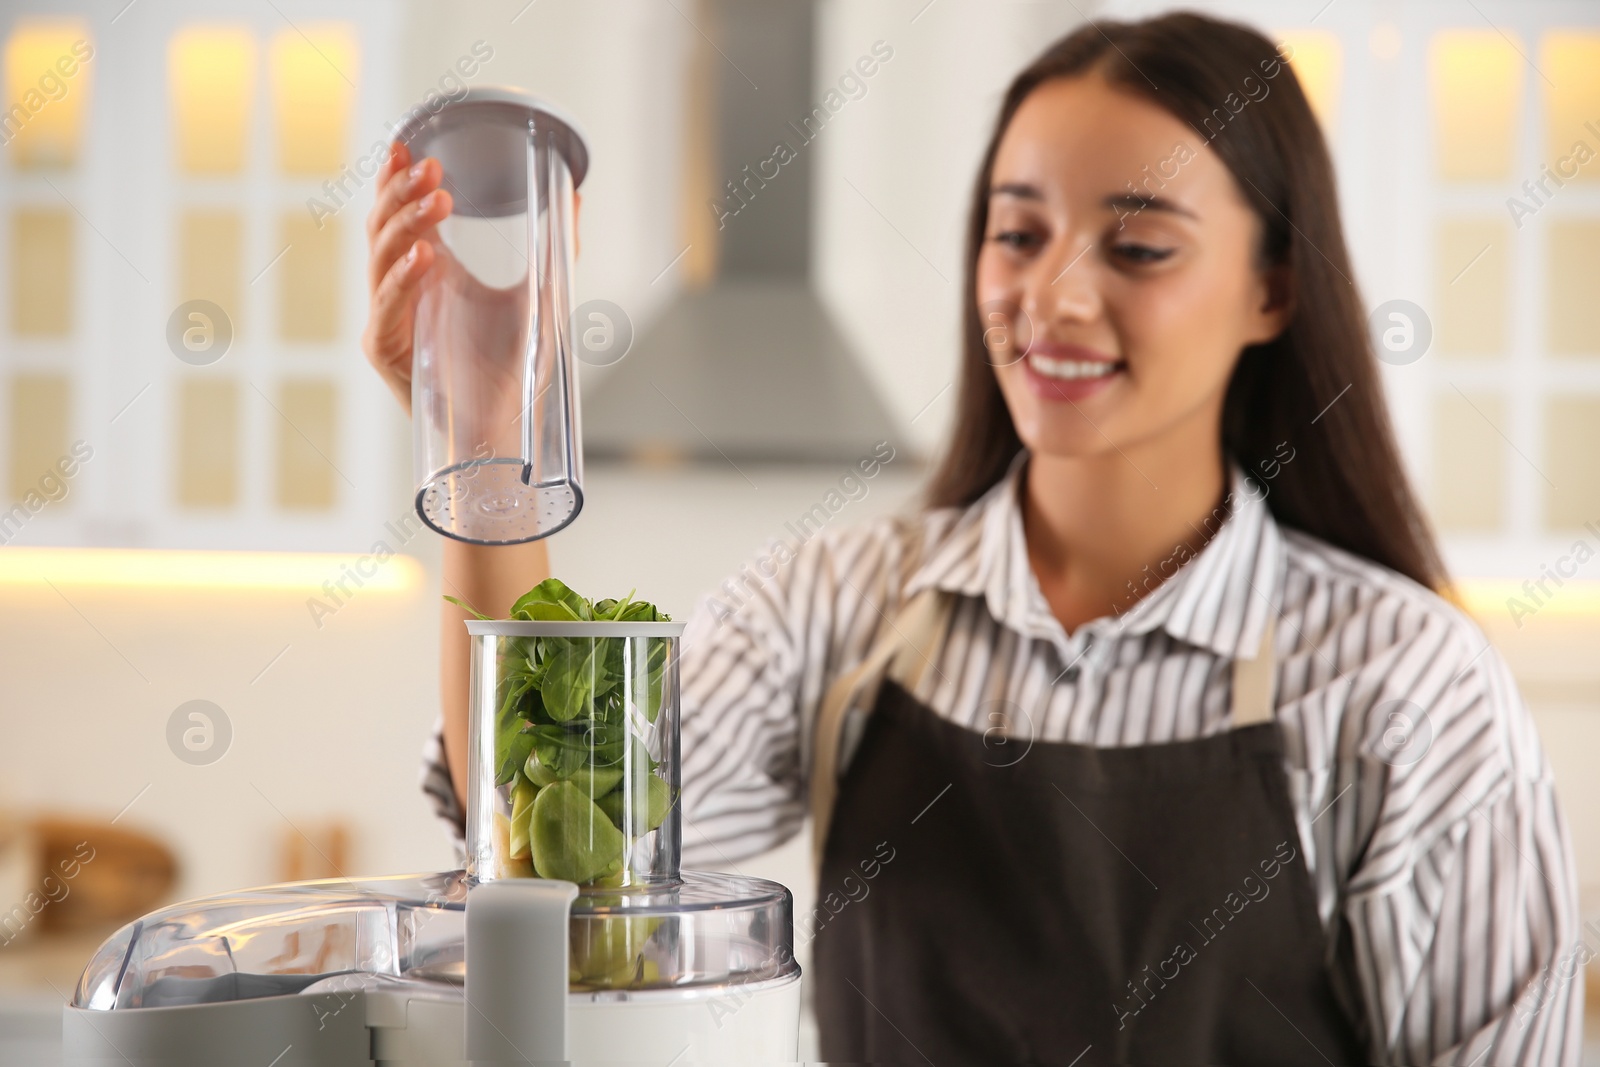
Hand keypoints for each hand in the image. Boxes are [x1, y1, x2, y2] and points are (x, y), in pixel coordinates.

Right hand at [362, 141, 583, 418]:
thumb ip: (554, 246)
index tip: (410, 143)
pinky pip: (387, 307)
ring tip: (437, 198)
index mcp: (423, 272)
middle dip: (401, 192)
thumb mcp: (537, 293)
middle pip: (381, 228)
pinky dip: (403, 279)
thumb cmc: (513, 368)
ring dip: (407, 224)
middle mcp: (398, 291)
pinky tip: (425, 256)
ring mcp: (388, 321)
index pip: (397, 215)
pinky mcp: (386, 352)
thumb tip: (574, 193)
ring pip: (379, 258)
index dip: (395, 178)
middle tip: (431, 168)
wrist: (506, 429)